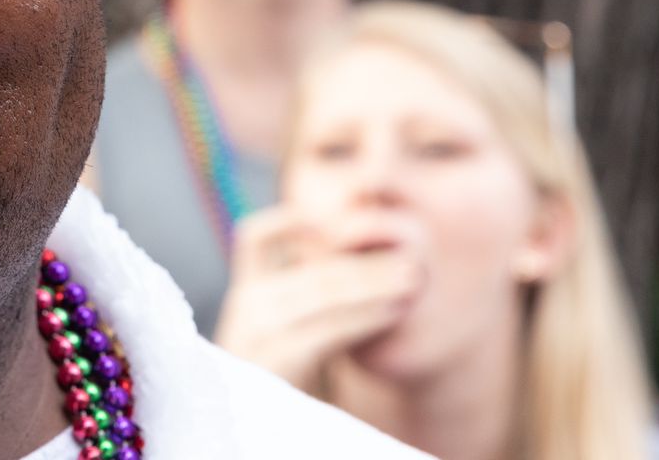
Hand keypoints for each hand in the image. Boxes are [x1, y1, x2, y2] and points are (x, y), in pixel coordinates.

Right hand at [213, 206, 423, 389]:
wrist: (245, 438)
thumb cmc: (282, 393)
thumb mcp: (288, 341)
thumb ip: (310, 306)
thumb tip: (359, 267)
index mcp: (244, 297)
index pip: (254, 237)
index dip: (294, 221)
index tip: (341, 224)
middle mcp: (243, 309)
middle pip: (310, 267)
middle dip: (367, 260)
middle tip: (415, 259)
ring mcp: (252, 334)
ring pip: (320, 291)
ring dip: (374, 282)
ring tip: (414, 281)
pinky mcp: (269, 364)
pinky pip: (323, 330)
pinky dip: (363, 316)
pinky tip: (393, 312)